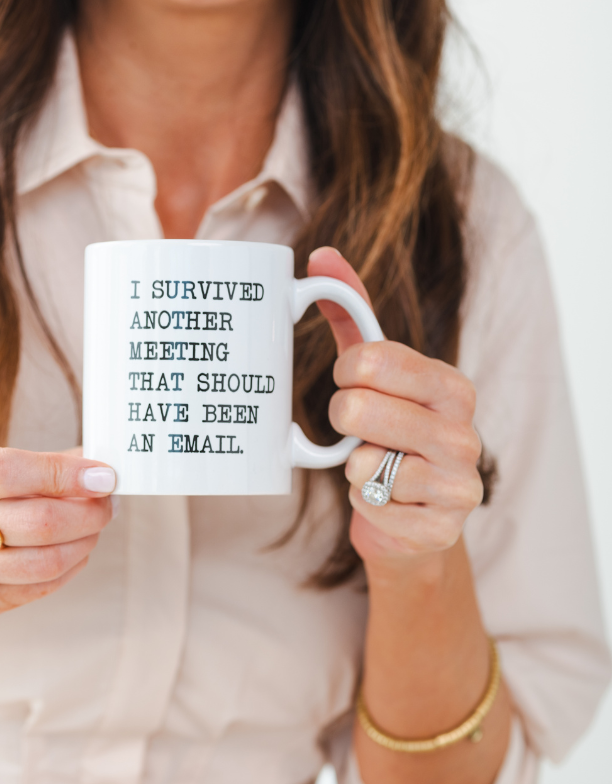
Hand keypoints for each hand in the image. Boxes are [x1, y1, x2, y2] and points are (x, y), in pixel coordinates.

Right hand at [0, 445, 115, 630]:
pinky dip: (69, 569)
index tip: (104, 474)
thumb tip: (92, 460)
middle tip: (107, 502)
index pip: (8, 470)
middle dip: (88, 512)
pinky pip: (36, 589)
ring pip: (43, 560)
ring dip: (84, 543)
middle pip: (37, 520)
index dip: (63, 473)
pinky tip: (75, 554)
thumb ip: (32, 465)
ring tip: (94, 529)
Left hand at [309, 248, 483, 566]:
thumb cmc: (387, 431)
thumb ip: (351, 311)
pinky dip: (363, 504)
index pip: (371, 360)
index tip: (353, 383)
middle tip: (358, 429)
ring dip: (353, 468)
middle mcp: (464, 431)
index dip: (346, 374)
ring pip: (362, 465)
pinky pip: (369, 507)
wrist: (411, 516)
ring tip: (375, 465)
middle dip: (342, 422)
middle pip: (356, 410)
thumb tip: (320, 256)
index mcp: (450, 385)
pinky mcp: (441, 528)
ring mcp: (459, 483)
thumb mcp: (373, 371)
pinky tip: (385, 500)